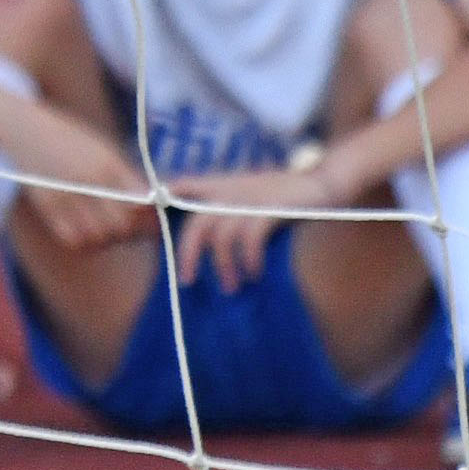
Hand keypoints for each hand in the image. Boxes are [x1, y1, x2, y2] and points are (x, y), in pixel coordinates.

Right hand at [11, 112, 155, 258]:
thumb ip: (129, 178)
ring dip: (108, 240)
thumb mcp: (104, 149)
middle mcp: (87, 179)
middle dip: (131, 232)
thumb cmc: (72, 139)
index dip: (150, 219)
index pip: (139, 205)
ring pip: (99, 237)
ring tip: (109, 230)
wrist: (23, 127)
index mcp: (107, 163)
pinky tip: (89, 232)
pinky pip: (74, 240)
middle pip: (121, 225)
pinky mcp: (45, 205)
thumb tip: (154, 206)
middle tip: (131, 229)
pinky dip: (86, 242)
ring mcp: (64, 193)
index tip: (152, 221)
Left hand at [165, 160, 319, 286]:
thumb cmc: (289, 194)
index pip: (182, 186)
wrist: (323, 182)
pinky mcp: (271, 211)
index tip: (145, 222)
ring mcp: (251, 201)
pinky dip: (249, 260)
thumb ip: (229, 208)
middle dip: (188, 254)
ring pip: (221, 236)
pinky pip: (249, 239)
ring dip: (223, 266)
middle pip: (197, 222)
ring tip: (230, 287)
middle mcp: (231, 191)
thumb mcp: (253, 194)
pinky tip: (254, 274)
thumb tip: (209, 237)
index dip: (158, 200)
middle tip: (187, 281)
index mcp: (223, 184)